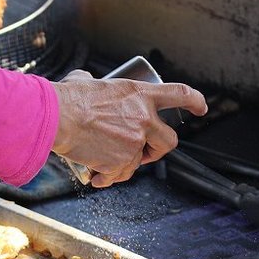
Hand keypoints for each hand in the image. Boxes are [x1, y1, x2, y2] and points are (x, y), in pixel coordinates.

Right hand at [51, 70, 206, 187]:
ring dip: (124, 165)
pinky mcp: (121, 163)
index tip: (201, 108)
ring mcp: (134, 143)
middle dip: (158, 150)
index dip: (195, 102)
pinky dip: (107, 177)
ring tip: (103, 161)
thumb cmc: (66, 98)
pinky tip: (95, 175)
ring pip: (139, 163)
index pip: (180, 94)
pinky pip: (119, 176)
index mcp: (140, 94)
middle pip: (169, 141)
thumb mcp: (87, 81)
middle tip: (144, 152)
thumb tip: (89, 83)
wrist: (56, 118)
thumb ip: (97, 84)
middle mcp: (143, 119)